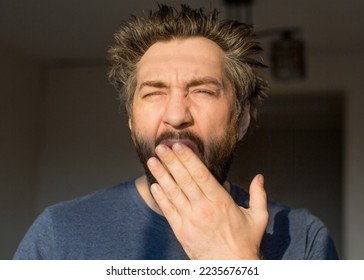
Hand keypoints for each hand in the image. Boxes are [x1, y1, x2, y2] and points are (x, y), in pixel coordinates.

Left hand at [147, 142, 267, 258]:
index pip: (201, 175)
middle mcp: (203, 208)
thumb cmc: (245, 243)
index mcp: (221, 202)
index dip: (188, 159)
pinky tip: (154, 186)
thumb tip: (259, 177)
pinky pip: (168, 211)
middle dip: (171, 161)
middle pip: (184, 180)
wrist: (230, 268)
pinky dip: (160, 197)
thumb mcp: (258, 218)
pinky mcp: (181, 231)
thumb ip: (258, 195)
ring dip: (161, 176)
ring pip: (173, 193)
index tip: (178, 146)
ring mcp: (190, 220)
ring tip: (152, 161)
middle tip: (160, 146)